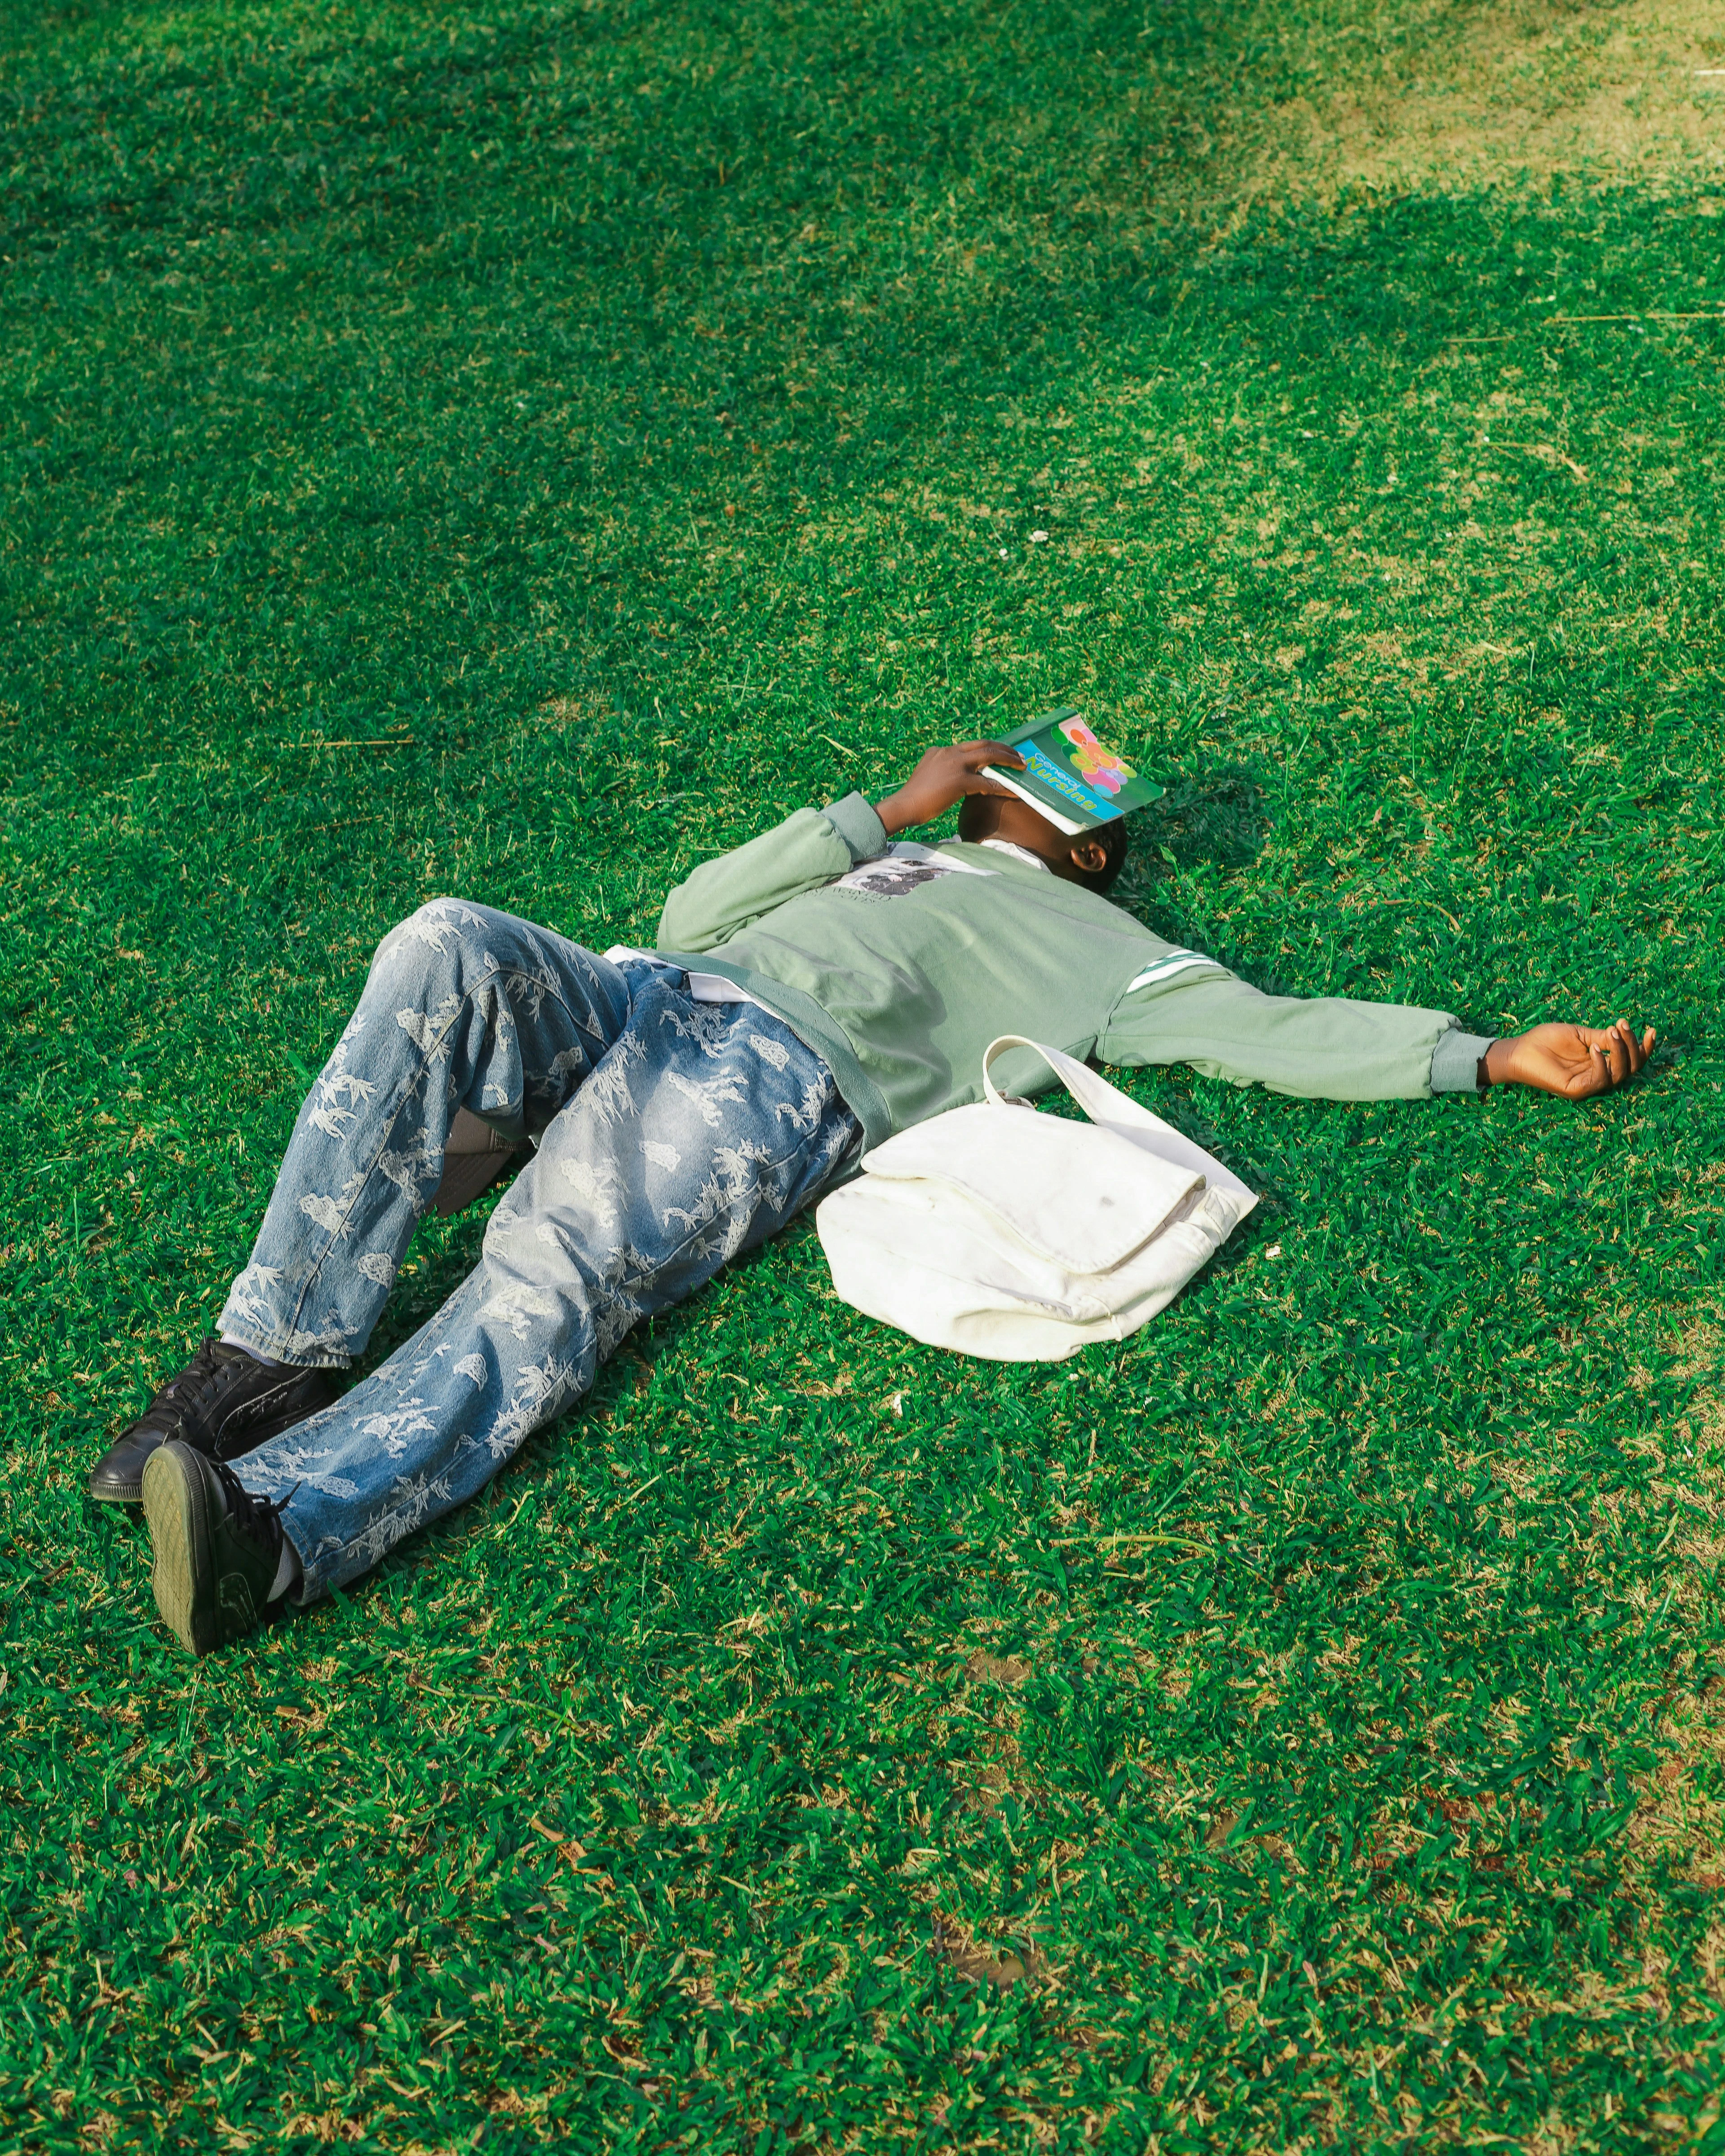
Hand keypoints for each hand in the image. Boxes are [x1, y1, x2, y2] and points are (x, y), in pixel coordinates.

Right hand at [874, 741, 1025, 835]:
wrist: (903, 806)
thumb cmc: (913, 797)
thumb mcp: (925, 773)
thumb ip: (938, 767)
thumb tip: (946, 771)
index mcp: (941, 751)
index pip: (971, 745)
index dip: (989, 747)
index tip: (1001, 751)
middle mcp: (950, 753)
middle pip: (984, 744)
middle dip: (1004, 749)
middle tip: (1019, 756)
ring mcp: (955, 765)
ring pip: (989, 757)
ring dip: (1008, 761)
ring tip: (1022, 767)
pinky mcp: (959, 781)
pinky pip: (988, 783)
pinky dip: (1003, 786)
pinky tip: (1014, 791)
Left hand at [1484, 1018, 1655, 1098]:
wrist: (1519, 1050)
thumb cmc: (1546, 1041)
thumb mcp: (1579, 1035)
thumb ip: (1602, 1037)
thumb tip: (1623, 1032)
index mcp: (1601, 1062)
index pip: (1631, 1060)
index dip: (1645, 1048)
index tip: (1652, 1030)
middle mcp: (1598, 1075)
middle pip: (1630, 1067)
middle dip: (1633, 1046)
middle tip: (1623, 1026)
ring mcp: (1588, 1085)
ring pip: (1618, 1074)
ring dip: (1620, 1051)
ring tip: (1613, 1032)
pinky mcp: (1576, 1090)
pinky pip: (1598, 1080)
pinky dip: (1602, 1064)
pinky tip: (1594, 1048)